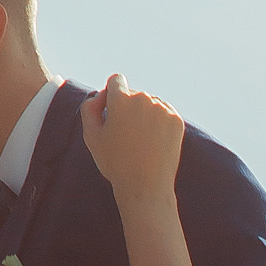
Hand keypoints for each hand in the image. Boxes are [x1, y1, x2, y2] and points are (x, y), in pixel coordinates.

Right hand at [78, 76, 184, 206]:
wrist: (145, 186)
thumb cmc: (115, 162)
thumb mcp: (91, 135)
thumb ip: (89, 108)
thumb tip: (100, 95)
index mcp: (121, 99)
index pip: (116, 80)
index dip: (111, 95)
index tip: (111, 112)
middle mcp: (144, 98)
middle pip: (133, 93)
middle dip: (128, 107)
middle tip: (125, 133)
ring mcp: (163, 109)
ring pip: (150, 102)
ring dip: (144, 114)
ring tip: (140, 139)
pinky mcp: (176, 120)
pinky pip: (164, 112)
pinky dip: (158, 122)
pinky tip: (152, 140)